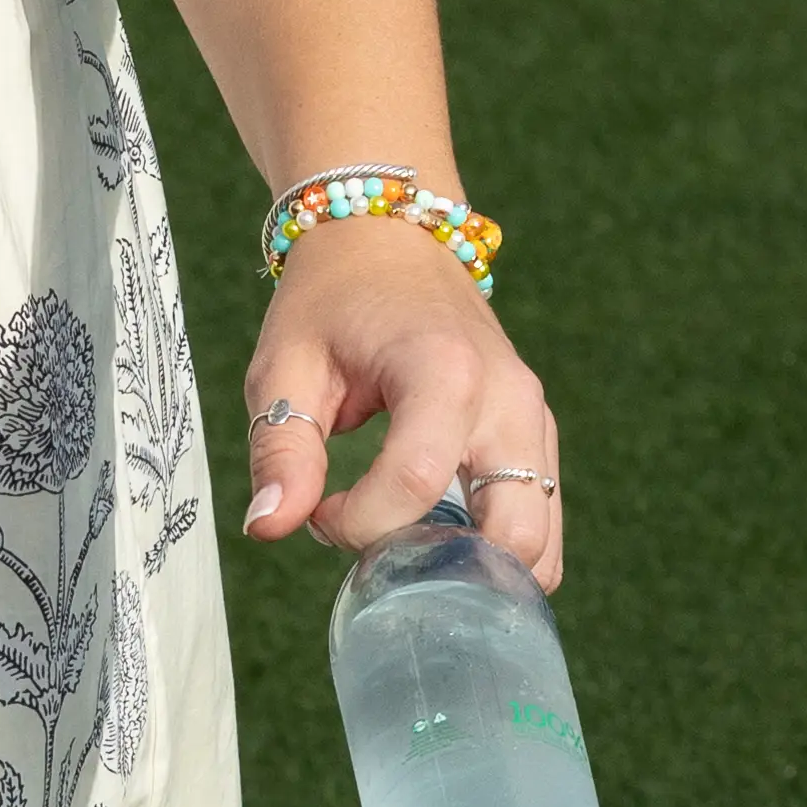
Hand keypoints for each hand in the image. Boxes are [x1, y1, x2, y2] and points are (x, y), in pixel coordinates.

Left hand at [239, 225, 558, 594]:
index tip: (319, 514)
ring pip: (539, 539)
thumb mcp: (285, 365)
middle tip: (376, 543)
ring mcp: (533, 417)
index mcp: (444, 370)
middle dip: (438, 566)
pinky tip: (435, 533)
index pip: (417, 485)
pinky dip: (496, 547)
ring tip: (404, 539)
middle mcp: (508, 398)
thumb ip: (280, 449)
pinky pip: (539, 516)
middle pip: (511, 533)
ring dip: (473, 565)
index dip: (357, 524)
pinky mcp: (537, 432)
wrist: (390, 240)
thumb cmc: (332, 300)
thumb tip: (267, 527)